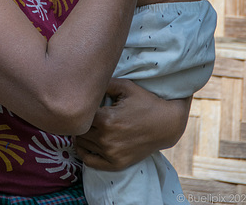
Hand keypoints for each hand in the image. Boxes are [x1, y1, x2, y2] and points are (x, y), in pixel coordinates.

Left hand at [74, 78, 190, 170]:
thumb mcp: (125, 86)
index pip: (80, 114)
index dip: (81, 107)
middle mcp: (106, 139)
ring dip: (81, 134)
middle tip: (84, 113)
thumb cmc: (145, 102)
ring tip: (87, 124)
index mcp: (106, 119)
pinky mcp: (116, 164)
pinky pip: (89, 161)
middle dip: (80, 120)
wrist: (166, 125)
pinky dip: (83, 152)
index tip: (84, 102)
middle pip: (79, 130)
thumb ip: (104, 82)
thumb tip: (86, 80)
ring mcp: (111, 154)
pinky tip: (86, 142)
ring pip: (82, 144)